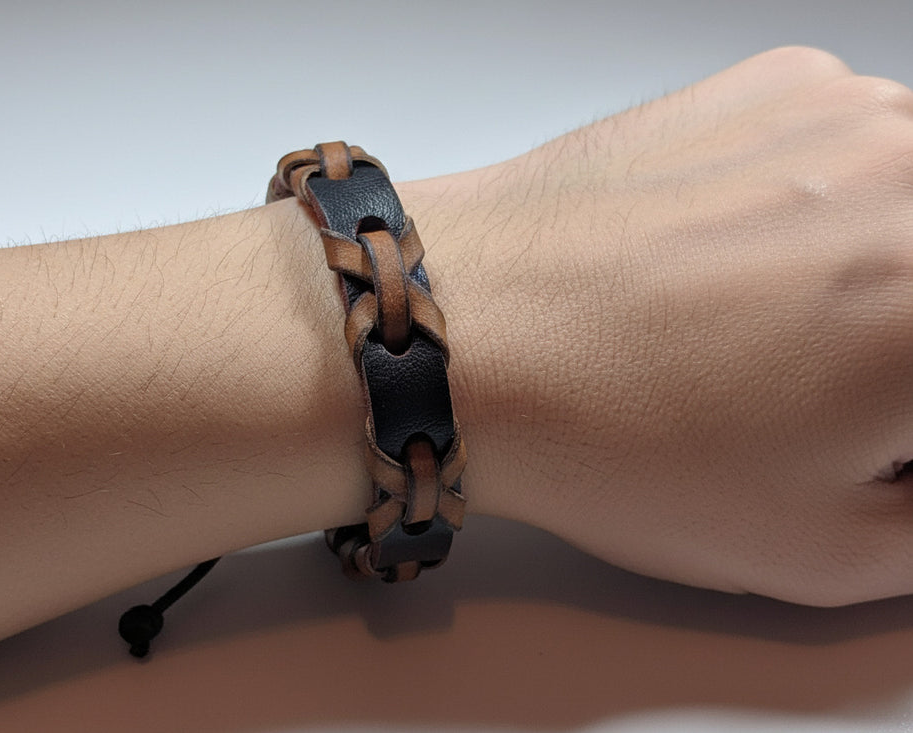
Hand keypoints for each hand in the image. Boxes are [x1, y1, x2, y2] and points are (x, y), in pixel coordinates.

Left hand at [447, 47, 912, 605]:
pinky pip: (858, 152)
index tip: (873, 434)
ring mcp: (849, 108)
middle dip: (901, 352)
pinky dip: (831, 208)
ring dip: (889, 269)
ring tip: (774, 331)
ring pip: (912, 204)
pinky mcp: (779, 83)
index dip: (904, 419)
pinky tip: (740, 266)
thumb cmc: (613, 436)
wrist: (464, 332)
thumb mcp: (827, 550)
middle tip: (834, 391)